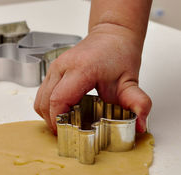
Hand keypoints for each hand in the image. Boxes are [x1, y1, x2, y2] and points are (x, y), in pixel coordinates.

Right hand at [34, 23, 151, 133]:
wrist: (112, 34)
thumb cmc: (119, 54)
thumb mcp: (131, 82)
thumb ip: (138, 103)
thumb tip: (140, 123)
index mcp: (80, 69)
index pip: (58, 100)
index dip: (59, 121)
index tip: (68, 133)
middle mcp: (63, 67)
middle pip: (44, 103)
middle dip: (53, 122)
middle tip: (68, 133)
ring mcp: (55, 68)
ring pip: (39, 99)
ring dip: (49, 115)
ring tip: (65, 123)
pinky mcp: (52, 71)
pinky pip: (42, 94)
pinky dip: (49, 107)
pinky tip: (64, 112)